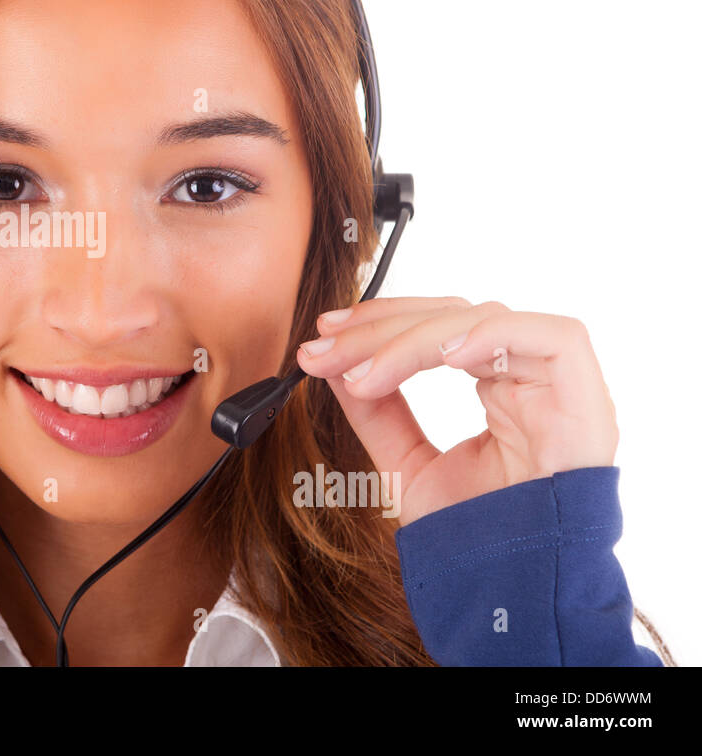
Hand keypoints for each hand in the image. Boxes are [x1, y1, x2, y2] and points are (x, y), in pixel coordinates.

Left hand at [294, 296, 618, 525]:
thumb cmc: (476, 539)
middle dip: (381, 328)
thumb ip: (377, 413)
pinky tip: (441, 355)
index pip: (438, 328)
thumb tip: (334, 363)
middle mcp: (532, 379)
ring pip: (488, 320)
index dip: (380, 322)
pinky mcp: (589, 399)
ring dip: (414, 338)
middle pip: (454, 317)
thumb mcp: (407, 467)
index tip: (323, 334)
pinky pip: (554, 339)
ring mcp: (563, 387)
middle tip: (323, 348)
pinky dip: (491, 336)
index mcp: (501, 388)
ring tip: (363, 373)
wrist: (517, 594)